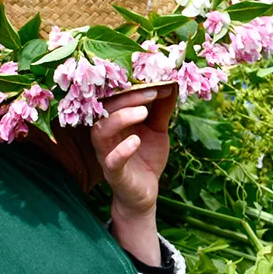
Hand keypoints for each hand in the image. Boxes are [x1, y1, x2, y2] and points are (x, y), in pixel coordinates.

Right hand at [92, 86, 176, 265]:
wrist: (145, 193)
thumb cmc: (147, 158)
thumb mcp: (157, 130)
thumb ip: (161, 109)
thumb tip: (171, 83)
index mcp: (114, 120)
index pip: (116, 97)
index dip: (133, 86)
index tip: (156, 79)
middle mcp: (106, 134)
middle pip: (106, 109)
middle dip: (128, 97)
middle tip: (151, 91)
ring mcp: (106, 153)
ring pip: (101, 132)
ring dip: (120, 118)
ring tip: (143, 112)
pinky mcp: (113, 173)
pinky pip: (111, 160)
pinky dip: (122, 150)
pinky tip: (136, 141)